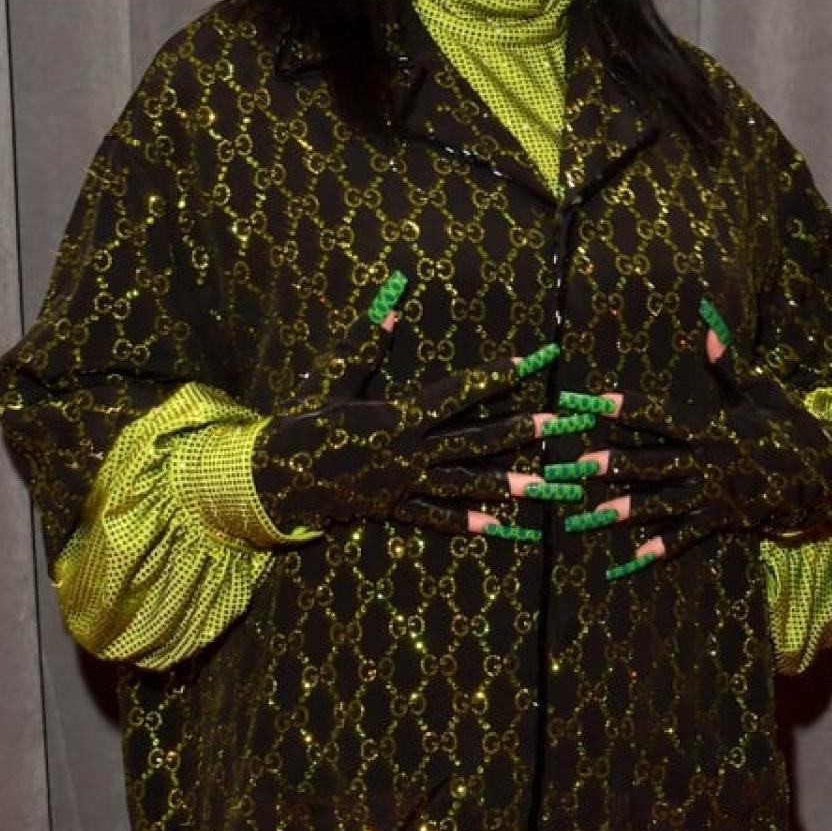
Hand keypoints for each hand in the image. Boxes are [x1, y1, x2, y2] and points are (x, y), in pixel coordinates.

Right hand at [252, 273, 560, 536]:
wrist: (277, 477)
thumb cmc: (305, 420)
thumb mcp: (333, 377)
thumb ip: (363, 343)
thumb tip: (391, 304)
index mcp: (398, 416)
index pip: (456, 393)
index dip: (492, 378)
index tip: (525, 366)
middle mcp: (410, 452)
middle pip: (473, 440)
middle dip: (517, 431)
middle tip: (554, 424)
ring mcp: (405, 484)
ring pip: (463, 483)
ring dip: (503, 483)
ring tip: (539, 485)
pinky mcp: (396, 507)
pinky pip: (435, 517)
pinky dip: (465, 522)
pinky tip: (498, 526)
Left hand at [551, 311, 831, 580]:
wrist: (823, 473)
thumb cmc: (788, 426)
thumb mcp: (762, 391)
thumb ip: (731, 364)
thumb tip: (710, 327)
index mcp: (712, 428)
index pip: (663, 416)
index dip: (630, 408)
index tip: (598, 403)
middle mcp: (708, 462)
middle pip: (655, 462)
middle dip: (617, 463)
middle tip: (582, 464)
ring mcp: (714, 494)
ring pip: (665, 501)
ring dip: (631, 507)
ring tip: (598, 513)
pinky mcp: (722, 518)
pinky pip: (690, 534)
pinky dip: (666, 546)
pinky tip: (639, 556)